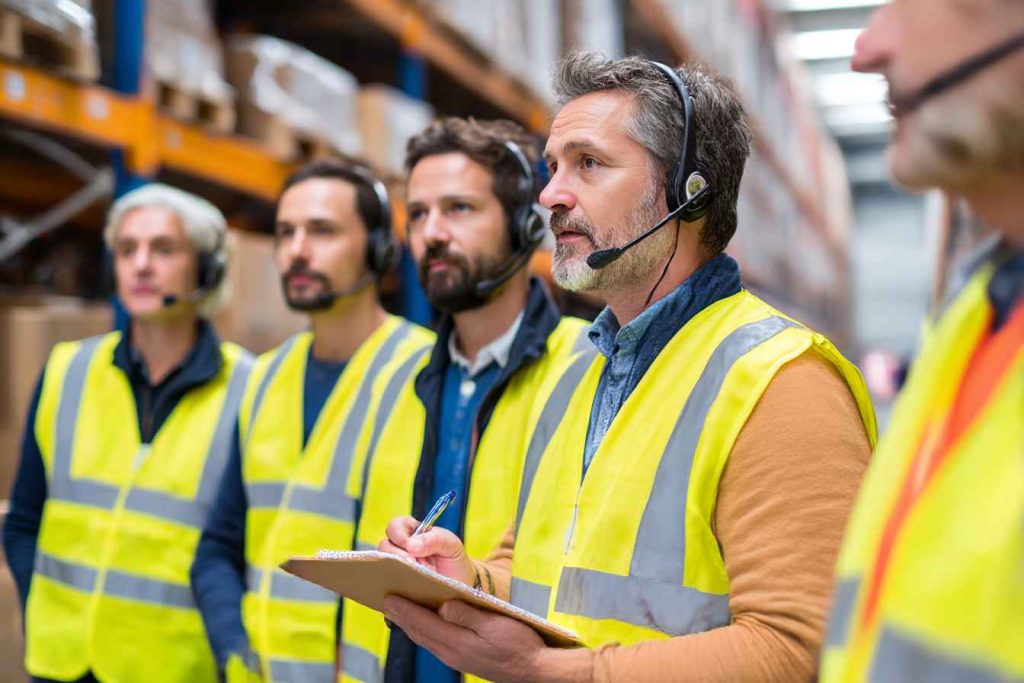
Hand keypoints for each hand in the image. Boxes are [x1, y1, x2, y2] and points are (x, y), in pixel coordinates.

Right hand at [378, 515, 475, 584]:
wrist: (462, 586)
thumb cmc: (454, 560)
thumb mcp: (451, 545)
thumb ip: (435, 539)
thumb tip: (410, 545)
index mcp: (412, 534)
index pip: (395, 526)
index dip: (398, 533)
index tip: (409, 545)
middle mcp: (400, 549)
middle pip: (384, 546)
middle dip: (397, 555)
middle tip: (413, 565)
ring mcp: (396, 568)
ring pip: (382, 565)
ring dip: (395, 570)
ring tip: (412, 577)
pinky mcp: (395, 587)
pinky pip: (384, 586)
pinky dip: (390, 586)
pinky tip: (404, 590)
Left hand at [384, 596, 564, 682]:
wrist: (535, 669)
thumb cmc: (519, 643)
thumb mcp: (495, 623)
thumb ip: (467, 614)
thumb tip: (443, 606)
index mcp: (458, 642)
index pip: (423, 623)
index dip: (404, 609)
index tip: (388, 597)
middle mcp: (452, 653)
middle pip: (419, 633)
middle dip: (401, 617)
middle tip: (385, 601)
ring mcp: (457, 658)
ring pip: (426, 639)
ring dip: (410, 625)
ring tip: (398, 611)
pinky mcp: (463, 659)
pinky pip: (435, 643)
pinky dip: (424, 632)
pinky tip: (424, 625)